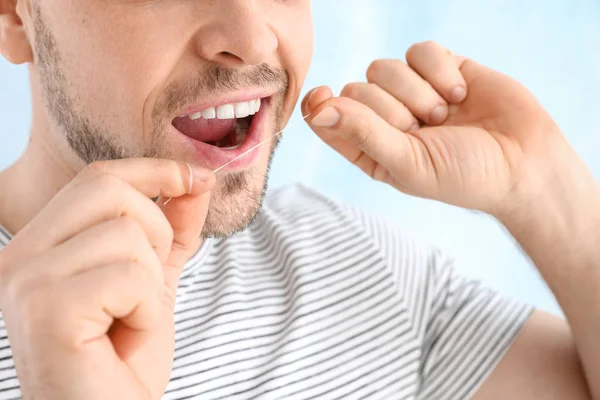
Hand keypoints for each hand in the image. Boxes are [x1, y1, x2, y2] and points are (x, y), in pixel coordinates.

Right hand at [0, 159, 214, 398]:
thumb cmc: (122, 359)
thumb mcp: (155, 281)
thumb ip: (173, 229)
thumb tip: (198, 178)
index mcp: (40, 245)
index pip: (98, 178)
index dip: (153, 170)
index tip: (196, 178)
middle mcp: (20, 256)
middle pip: (110, 191)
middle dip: (155, 234)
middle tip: (144, 288)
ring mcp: (27, 281)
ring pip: (127, 234)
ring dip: (151, 284)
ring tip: (128, 321)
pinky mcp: (46, 308)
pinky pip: (130, 276)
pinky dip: (146, 310)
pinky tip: (124, 338)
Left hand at [303, 41, 585, 218]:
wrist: (525, 162)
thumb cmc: (464, 175)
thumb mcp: (407, 163)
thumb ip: (362, 134)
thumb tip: (318, 111)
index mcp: (370, 148)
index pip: (328, 119)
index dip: (322, 106)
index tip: (324, 98)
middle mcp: (386, 119)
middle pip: (355, 88)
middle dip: (390, 109)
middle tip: (422, 129)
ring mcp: (412, 92)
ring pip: (382, 67)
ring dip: (416, 92)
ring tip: (444, 115)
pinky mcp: (440, 69)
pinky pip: (418, 51)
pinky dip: (438, 70)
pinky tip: (459, 93)